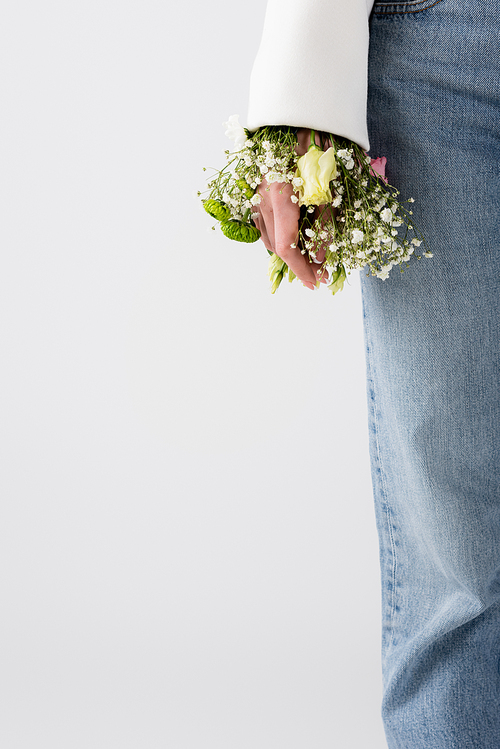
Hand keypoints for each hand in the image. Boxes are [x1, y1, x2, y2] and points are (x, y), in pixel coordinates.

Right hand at [251, 129, 329, 290]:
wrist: (299, 106)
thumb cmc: (320, 140)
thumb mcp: (331, 184)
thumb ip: (325, 223)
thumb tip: (321, 256)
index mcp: (280, 200)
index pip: (286, 249)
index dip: (301, 270)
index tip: (316, 282)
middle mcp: (263, 198)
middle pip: (275, 245)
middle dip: (297, 262)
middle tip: (319, 270)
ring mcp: (257, 191)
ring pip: (267, 233)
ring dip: (286, 248)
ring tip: (308, 254)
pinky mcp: (257, 183)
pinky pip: (264, 218)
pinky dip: (278, 232)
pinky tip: (293, 231)